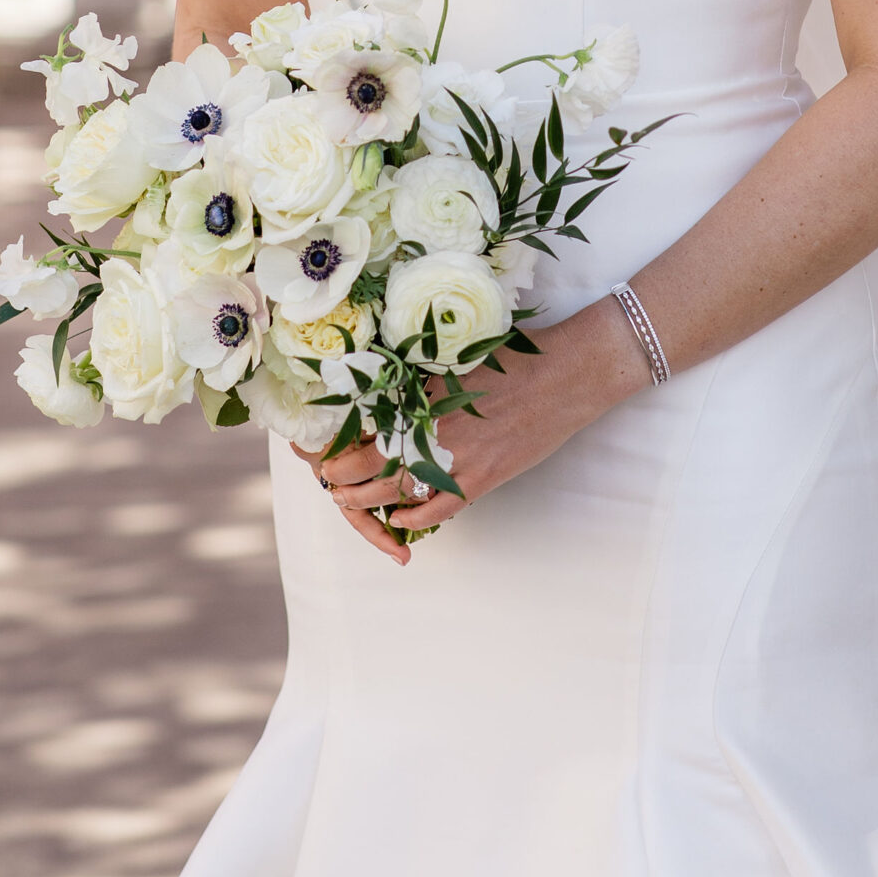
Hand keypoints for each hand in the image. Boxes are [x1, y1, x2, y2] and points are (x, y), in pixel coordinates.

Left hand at [292, 294, 649, 562]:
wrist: (566, 373)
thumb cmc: (515, 356)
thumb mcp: (456, 356)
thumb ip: (420, 374)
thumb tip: (386, 381)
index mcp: (419, 392)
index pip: (357, 423)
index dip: (328, 437)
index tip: (311, 442)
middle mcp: (429, 427)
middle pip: (365, 462)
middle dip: (337, 474)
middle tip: (325, 477)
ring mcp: (455, 456)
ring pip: (393, 490)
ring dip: (364, 501)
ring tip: (348, 502)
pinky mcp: (482, 478)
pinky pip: (437, 508)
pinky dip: (413, 516)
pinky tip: (398, 519)